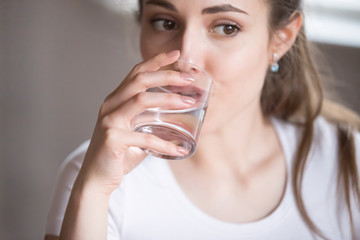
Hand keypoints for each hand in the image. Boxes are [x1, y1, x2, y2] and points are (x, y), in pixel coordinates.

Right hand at [77, 50, 194, 194]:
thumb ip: (147, 122)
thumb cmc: (118, 155)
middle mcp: (110, 106)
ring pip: (141, 100)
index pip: (136, 73)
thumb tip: (176, 119)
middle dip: (166, 75)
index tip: (176, 54)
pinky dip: (164, 144)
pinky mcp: (112, 139)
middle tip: (188, 77)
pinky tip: (180, 150)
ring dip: (168, 99)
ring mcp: (110, 121)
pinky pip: (144, 138)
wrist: (96, 180)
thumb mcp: (133, 132)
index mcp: (116, 101)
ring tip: (189, 103)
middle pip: (140, 80)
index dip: (155, 61)